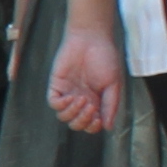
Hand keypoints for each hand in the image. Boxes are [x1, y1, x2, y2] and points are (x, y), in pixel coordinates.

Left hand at [49, 21, 124, 136]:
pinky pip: (53, 103)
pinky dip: (61, 105)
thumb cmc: (105, 58)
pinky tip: (71, 97)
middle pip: (76, 123)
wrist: (91, 39)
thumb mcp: (113, 84)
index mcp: (96, 101)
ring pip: (63, 116)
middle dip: (83, 120)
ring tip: (82, 99)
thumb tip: (108, 127)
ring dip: (73, 113)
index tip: (98, 119)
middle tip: (91, 106)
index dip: (93, 126)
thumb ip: (110, 105)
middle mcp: (81, 100)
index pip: (90, 124)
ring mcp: (68, 93)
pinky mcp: (56, 85)